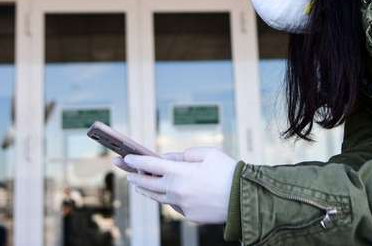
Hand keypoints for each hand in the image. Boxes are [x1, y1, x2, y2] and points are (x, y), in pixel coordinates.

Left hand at [122, 147, 237, 223]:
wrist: (245, 198)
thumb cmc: (228, 172)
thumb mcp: (208, 153)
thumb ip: (186, 154)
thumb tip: (168, 159)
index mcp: (181, 172)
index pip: (151, 165)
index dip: (136, 161)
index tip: (126, 158)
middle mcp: (177, 190)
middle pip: (149, 184)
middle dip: (136, 176)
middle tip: (126, 172)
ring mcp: (183, 205)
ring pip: (158, 198)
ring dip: (147, 190)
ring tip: (139, 185)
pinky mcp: (190, 216)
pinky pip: (175, 206)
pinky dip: (169, 199)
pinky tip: (167, 195)